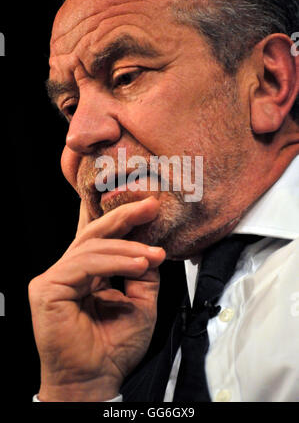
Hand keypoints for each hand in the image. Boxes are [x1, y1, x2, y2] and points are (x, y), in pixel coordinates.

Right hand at [28, 196, 165, 401]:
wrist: (96, 380)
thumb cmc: (113, 348)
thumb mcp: (140, 304)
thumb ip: (142, 275)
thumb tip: (153, 249)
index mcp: (86, 273)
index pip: (102, 238)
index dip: (123, 219)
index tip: (150, 207)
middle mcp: (68, 271)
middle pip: (94, 234)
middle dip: (124, 217)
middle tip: (150, 206)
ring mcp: (54, 278)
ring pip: (92, 248)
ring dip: (128, 248)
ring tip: (155, 254)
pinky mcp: (47, 288)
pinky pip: (84, 265)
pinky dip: (115, 262)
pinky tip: (139, 264)